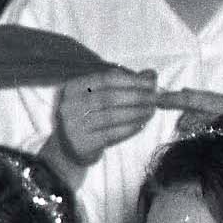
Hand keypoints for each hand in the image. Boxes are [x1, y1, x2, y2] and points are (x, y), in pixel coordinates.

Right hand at [49, 71, 163, 169]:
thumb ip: (124, 84)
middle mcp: (70, 105)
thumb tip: (151, 74)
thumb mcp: (100, 96)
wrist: (68, 148)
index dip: (131, 79)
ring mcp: (74, 125)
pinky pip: (111, 134)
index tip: (151, 82)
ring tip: (151, 111)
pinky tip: (141, 124)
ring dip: (136, 113)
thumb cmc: (89, 117)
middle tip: (155, 98)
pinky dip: (129, 128)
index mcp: (74, 87)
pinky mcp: (82, 143)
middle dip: (137, 96)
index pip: (106, 78)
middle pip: (109, 97)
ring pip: (111, 116)